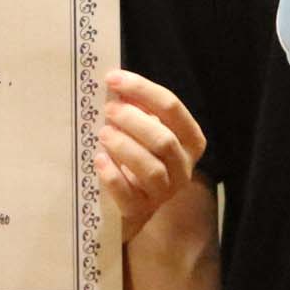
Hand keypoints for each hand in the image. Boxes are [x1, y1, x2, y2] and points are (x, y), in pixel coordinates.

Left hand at [96, 71, 205, 227]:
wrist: (134, 203)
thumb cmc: (139, 156)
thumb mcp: (145, 130)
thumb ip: (139, 109)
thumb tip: (116, 84)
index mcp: (190, 140)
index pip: (172, 108)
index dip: (142, 90)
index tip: (113, 79)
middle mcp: (183, 167)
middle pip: (164, 140)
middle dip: (134, 121)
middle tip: (109, 110)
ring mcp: (165, 192)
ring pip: (151, 169)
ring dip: (125, 147)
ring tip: (103, 133)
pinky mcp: (141, 210)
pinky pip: (129, 195)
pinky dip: (113, 176)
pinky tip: (99, 160)